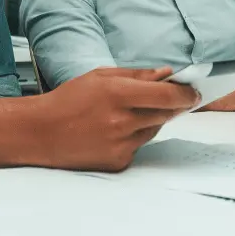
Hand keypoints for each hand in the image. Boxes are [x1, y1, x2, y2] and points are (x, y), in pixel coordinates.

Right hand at [35, 67, 198, 171]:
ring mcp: (120, 144)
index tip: (194, 92)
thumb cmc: (68, 101)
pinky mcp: (118, 161)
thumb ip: (136, 75)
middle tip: (172, 98)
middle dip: (172, 105)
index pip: (167, 95)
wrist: (40, 133)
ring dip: (150, 120)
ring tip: (126, 113)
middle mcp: (121, 121)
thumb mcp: (100, 77)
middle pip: (166, 113)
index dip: (185, 93)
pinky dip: (134, 137)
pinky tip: (113, 131)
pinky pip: (139, 146)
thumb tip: (166, 73)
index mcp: (117, 94)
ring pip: (153, 130)